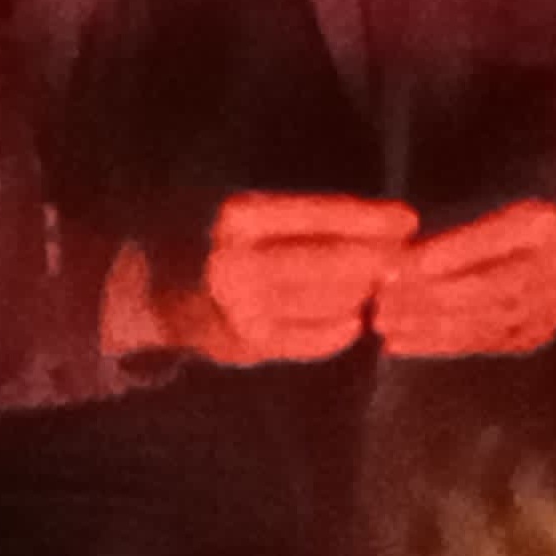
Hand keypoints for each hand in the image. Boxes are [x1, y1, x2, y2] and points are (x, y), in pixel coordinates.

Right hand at [138, 193, 423, 366]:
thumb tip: (386, 227)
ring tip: (383, 285)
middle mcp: (237, 264)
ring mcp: (241, 311)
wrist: (145, 287)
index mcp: (237, 217)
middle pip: (334, 265)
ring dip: (365, 295)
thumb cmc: (208, 235)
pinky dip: (343, 327)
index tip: (410, 219)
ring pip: (331, 304)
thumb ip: (301, 219)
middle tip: (407, 259)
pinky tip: (352, 316)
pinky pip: (316, 339)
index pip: (320, 216)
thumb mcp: (243, 209)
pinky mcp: (248, 346)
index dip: (371, 220)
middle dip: (378, 262)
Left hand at [370, 199, 555, 358]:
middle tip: (385, 304)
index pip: (490, 241)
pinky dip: (440, 344)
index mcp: (543, 223)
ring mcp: (552, 306)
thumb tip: (395, 265)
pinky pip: (484, 342)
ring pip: (486, 321)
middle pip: (490, 288)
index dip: (445, 256)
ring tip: (388, 327)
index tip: (401, 268)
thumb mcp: (476, 208)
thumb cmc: (492, 221)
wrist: (538, 251)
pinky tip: (404, 344)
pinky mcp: (536, 334)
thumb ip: (446, 235)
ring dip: (430, 327)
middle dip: (432, 298)